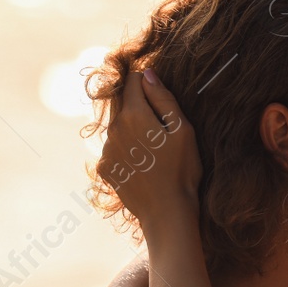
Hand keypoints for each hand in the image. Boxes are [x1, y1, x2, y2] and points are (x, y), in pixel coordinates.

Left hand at [96, 69, 201, 235]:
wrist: (166, 213)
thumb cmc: (182, 171)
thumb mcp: (183, 130)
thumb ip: (163, 99)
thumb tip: (146, 73)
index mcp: (133, 115)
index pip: (132, 81)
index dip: (146, 81)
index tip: (159, 92)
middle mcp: (113, 129)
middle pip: (122, 102)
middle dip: (138, 105)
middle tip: (160, 125)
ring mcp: (106, 150)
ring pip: (117, 125)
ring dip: (132, 127)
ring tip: (154, 149)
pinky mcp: (104, 167)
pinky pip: (114, 147)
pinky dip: (126, 148)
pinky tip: (144, 163)